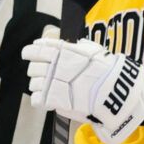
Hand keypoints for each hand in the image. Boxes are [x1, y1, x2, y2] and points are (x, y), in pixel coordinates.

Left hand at [24, 36, 143, 143]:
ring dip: (39, 86)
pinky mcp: (53, 100)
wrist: (114, 92)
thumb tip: (74, 42)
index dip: (30, 51)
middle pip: (33, 68)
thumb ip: (81, 48)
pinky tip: (48, 99)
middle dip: (36, 71)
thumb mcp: (96, 52)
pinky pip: (36, 99)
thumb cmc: (108, 71)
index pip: (38, 49)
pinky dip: (40, 99)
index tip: (28, 53)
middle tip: (45, 75)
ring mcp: (52, 84)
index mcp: (64, 52)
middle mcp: (55, 66)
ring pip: (33, 84)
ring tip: (50, 89)